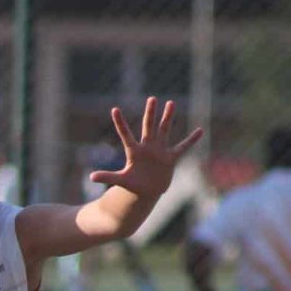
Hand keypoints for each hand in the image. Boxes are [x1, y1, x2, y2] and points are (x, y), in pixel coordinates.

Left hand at [89, 98, 203, 200]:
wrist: (146, 191)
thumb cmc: (132, 185)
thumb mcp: (121, 180)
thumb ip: (107, 177)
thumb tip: (91, 177)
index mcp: (134, 152)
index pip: (125, 134)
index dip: (120, 123)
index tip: (114, 109)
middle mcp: (147, 147)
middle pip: (148, 127)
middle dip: (150, 113)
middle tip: (152, 99)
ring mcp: (160, 151)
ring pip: (164, 130)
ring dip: (168, 118)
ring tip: (170, 103)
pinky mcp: (171, 158)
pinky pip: (182, 147)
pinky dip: (191, 140)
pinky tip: (200, 131)